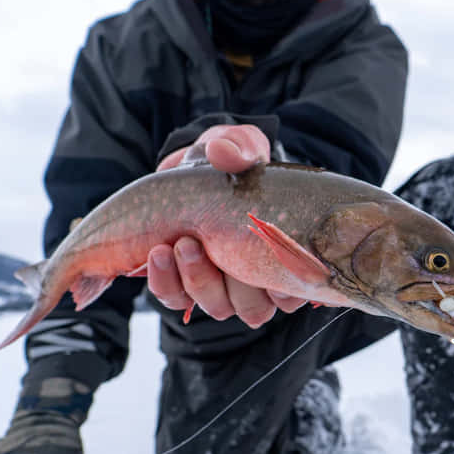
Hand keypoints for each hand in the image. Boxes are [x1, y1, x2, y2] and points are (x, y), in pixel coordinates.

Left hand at [150, 124, 305, 326]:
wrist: (193, 170)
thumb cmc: (229, 163)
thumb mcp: (239, 145)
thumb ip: (240, 146)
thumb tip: (224, 151)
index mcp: (285, 255)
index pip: (295, 292)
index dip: (283, 288)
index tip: (264, 265)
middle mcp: (258, 282)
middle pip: (255, 308)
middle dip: (233, 283)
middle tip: (207, 245)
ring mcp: (222, 288)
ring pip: (219, 307)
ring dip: (197, 280)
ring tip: (180, 243)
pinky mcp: (185, 288)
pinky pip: (177, 299)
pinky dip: (166, 280)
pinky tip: (158, 253)